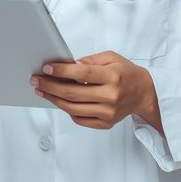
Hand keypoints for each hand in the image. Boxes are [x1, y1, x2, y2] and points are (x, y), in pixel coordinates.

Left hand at [30, 50, 162, 131]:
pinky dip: (67, 110)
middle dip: (50, 86)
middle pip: (73, 93)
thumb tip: (70, 65)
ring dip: (53, 99)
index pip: (81, 74)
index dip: (61, 71)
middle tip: (36, 80)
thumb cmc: (126, 73)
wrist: (144, 93)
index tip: (47, 68)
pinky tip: (58, 101)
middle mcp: (110, 96)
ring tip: (42, 91)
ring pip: (73, 108)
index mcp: (113, 76)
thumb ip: (90, 60)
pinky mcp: (105, 123)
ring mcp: (108, 112)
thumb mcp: (112, 57)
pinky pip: (80, 119)